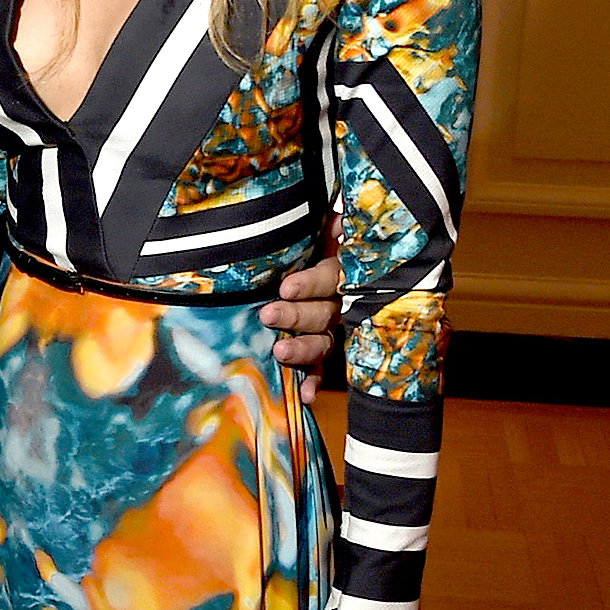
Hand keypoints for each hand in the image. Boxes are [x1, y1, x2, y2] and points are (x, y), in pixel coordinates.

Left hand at [262, 218, 341, 404]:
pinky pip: (321, 366)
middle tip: (268, 315)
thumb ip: (329, 221)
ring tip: (279, 353)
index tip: (286, 288)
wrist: (327, 253)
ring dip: (303, 349)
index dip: (310, 284)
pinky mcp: (323, 346)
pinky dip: (313, 380)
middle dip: (296, 316)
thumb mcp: (319, 225)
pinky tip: (305, 395)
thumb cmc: (314, 236)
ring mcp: (334, 325)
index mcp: (341, 267)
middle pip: (324, 311)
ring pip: (324, 340)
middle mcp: (341, 298)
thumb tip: (333, 214)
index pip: (329, 276)